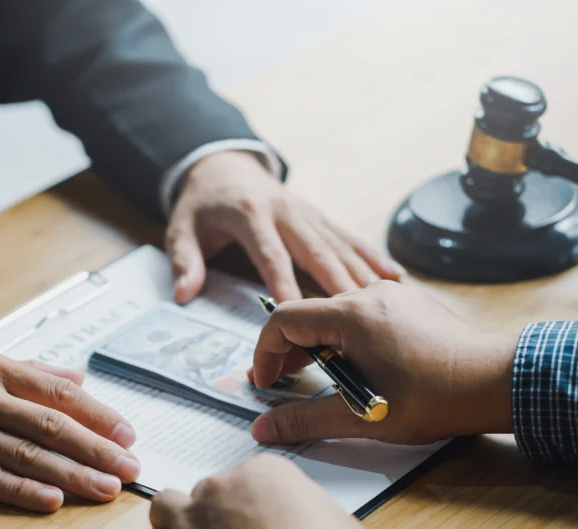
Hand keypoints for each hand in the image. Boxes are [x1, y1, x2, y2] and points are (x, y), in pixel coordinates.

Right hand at [0, 350, 139, 512]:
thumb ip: (29, 369)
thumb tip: (77, 375)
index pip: (59, 393)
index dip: (99, 415)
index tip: (128, 434)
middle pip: (52, 426)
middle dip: (97, 450)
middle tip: (130, 469)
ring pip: (27, 454)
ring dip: (71, 474)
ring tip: (105, 490)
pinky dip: (22, 490)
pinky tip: (50, 501)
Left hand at [138, 454, 370, 528]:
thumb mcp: (336, 521)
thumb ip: (310, 513)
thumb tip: (309, 525)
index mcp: (261, 472)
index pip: (241, 480)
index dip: (246, 505)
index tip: (254, 525)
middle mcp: (221, 487)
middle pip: (204, 492)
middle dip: (212, 515)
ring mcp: (193, 519)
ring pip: (165, 506)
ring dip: (174, 524)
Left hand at [166, 151, 404, 304]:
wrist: (224, 166)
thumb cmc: (202, 205)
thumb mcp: (182, 229)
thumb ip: (185, 260)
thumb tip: (184, 294)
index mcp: (251, 214)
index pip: (270, 254)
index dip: (284, 283)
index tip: (299, 311)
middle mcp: (285, 211)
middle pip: (315, 250)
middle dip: (336, 282)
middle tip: (356, 314)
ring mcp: (307, 212)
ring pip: (339, 245)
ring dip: (362, 274)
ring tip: (385, 303)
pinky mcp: (320, 217)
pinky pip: (349, 238)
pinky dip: (373, 257)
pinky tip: (396, 278)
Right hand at [250, 281, 516, 444]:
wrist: (498, 382)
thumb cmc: (436, 397)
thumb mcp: (362, 416)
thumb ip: (306, 420)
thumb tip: (265, 429)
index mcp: (351, 314)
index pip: (284, 319)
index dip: (265, 352)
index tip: (266, 382)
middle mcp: (369, 295)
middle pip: (308, 315)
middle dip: (289, 351)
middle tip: (282, 383)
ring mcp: (392, 296)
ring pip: (335, 315)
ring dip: (319, 346)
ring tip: (321, 379)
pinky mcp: (409, 305)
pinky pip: (362, 316)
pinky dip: (346, 339)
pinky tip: (357, 368)